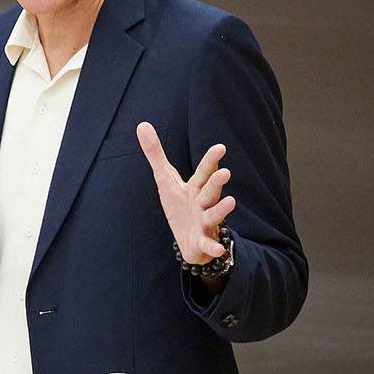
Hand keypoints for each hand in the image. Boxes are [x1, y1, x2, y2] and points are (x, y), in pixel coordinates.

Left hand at [136, 122, 235, 263]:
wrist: (189, 240)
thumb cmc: (180, 205)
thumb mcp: (165, 179)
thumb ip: (156, 154)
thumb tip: (141, 124)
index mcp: (195, 188)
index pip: (203, 172)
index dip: (210, 161)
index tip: (220, 148)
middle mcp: (202, 203)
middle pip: (209, 191)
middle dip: (216, 182)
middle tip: (226, 172)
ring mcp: (204, 223)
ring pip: (213, 215)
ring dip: (221, 209)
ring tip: (231, 202)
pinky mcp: (202, 242)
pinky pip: (208, 244)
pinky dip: (213, 246)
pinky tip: (216, 248)